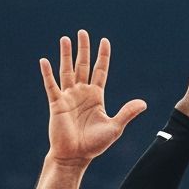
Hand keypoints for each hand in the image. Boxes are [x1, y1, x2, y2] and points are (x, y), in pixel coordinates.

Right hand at [40, 32, 146, 166]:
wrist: (75, 156)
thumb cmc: (95, 144)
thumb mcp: (114, 127)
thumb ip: (127, 113)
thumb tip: (144, 103)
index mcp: (96, 97)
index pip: (100, 71)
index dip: (102, 56)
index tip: (104, 40)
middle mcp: (82, 93)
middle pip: (83, 66)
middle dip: (83, 49)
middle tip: (82, 32)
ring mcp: (68, 97)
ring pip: (67, 71)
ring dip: (66, 55)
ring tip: (65, 39)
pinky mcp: (57, 104)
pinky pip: (51, 85)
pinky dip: (47, 73)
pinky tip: (44, 60)